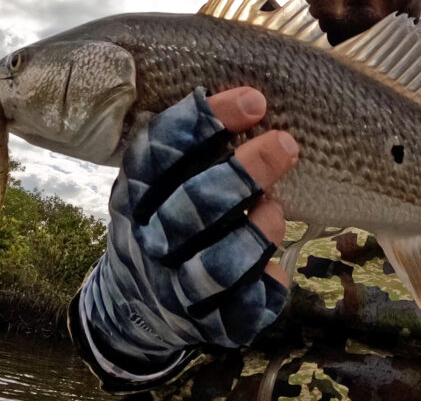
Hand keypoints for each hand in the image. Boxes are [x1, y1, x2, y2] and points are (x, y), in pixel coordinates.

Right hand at [78, 86, 298, 372]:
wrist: (135, 307)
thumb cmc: (164, 216)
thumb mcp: (158, 181)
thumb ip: (190, 145)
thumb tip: (253, 95)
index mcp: (133, 196)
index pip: (158, 153)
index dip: (204, 122)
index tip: (254, 100)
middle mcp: (149, 243)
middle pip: (193, 207)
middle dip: (245, 172)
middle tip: (286, 143)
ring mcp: (176, 289)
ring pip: (219, 264)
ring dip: (258, 230)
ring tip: (277, 206)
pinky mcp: (207, 326)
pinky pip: (243, 309)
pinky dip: (266, 283)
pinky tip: (276, 263)